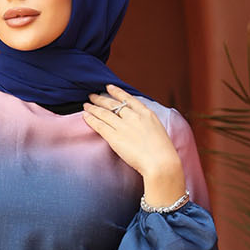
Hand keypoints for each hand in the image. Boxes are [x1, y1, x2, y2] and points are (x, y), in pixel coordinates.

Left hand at [82, 85, 186, 206]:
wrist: (160, 162)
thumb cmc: (163, 152)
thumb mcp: (159, 130)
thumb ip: (148, 125)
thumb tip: (141, 127)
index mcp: (146, 114)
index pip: (128, 99)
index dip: (117, 92)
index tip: (109, 87)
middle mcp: (133, 117)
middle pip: (113, 104)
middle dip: (101, 99)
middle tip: (92, 95)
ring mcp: (123, 126)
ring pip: (104, 113)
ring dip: (93, 108)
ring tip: (86, 104)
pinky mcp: (115, 138)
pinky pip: (100, 125)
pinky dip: (91, 119)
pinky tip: (85, 116)